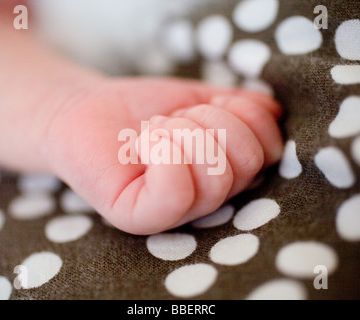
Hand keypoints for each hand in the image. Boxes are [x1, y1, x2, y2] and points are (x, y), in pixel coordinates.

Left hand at [43, 76, 282, 234]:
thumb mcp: (200, 99)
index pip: (268, 150)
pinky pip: (175, 191)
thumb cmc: (143, 109)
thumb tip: (274, 112)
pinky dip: (164, 152)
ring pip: (215, 176)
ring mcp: (174, 214)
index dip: (242, 113)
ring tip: (154, 132)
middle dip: (210, 121)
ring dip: (182, 132)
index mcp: (226, 175)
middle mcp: (207, 200)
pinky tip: (144, 144)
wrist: (85, 110)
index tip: (204, 107)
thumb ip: (241, 107)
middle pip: (245, 164)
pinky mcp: (139, 217)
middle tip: (174, 120)